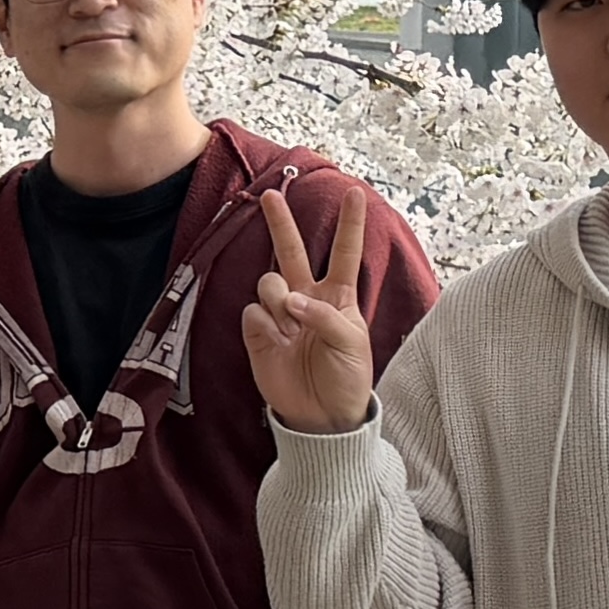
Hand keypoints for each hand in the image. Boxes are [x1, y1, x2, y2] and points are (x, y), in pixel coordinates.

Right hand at [240, 179, 374, 434]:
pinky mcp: (258, 333)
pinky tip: (276, 343)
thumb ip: (324, 316)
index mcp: (338, 297)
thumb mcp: (352, 344)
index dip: (349, 224)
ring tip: (290, 326)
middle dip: (280, 222)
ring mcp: (280, 315)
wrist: (322, 416)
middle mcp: (307, 298)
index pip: (344, 253)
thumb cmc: (348, 377)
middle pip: (292, 251)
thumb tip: (289, 301)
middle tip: (271, 195)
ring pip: (268, 281)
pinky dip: (264, 325)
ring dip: (277, 296)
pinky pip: (252, 313)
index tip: (355, 192)